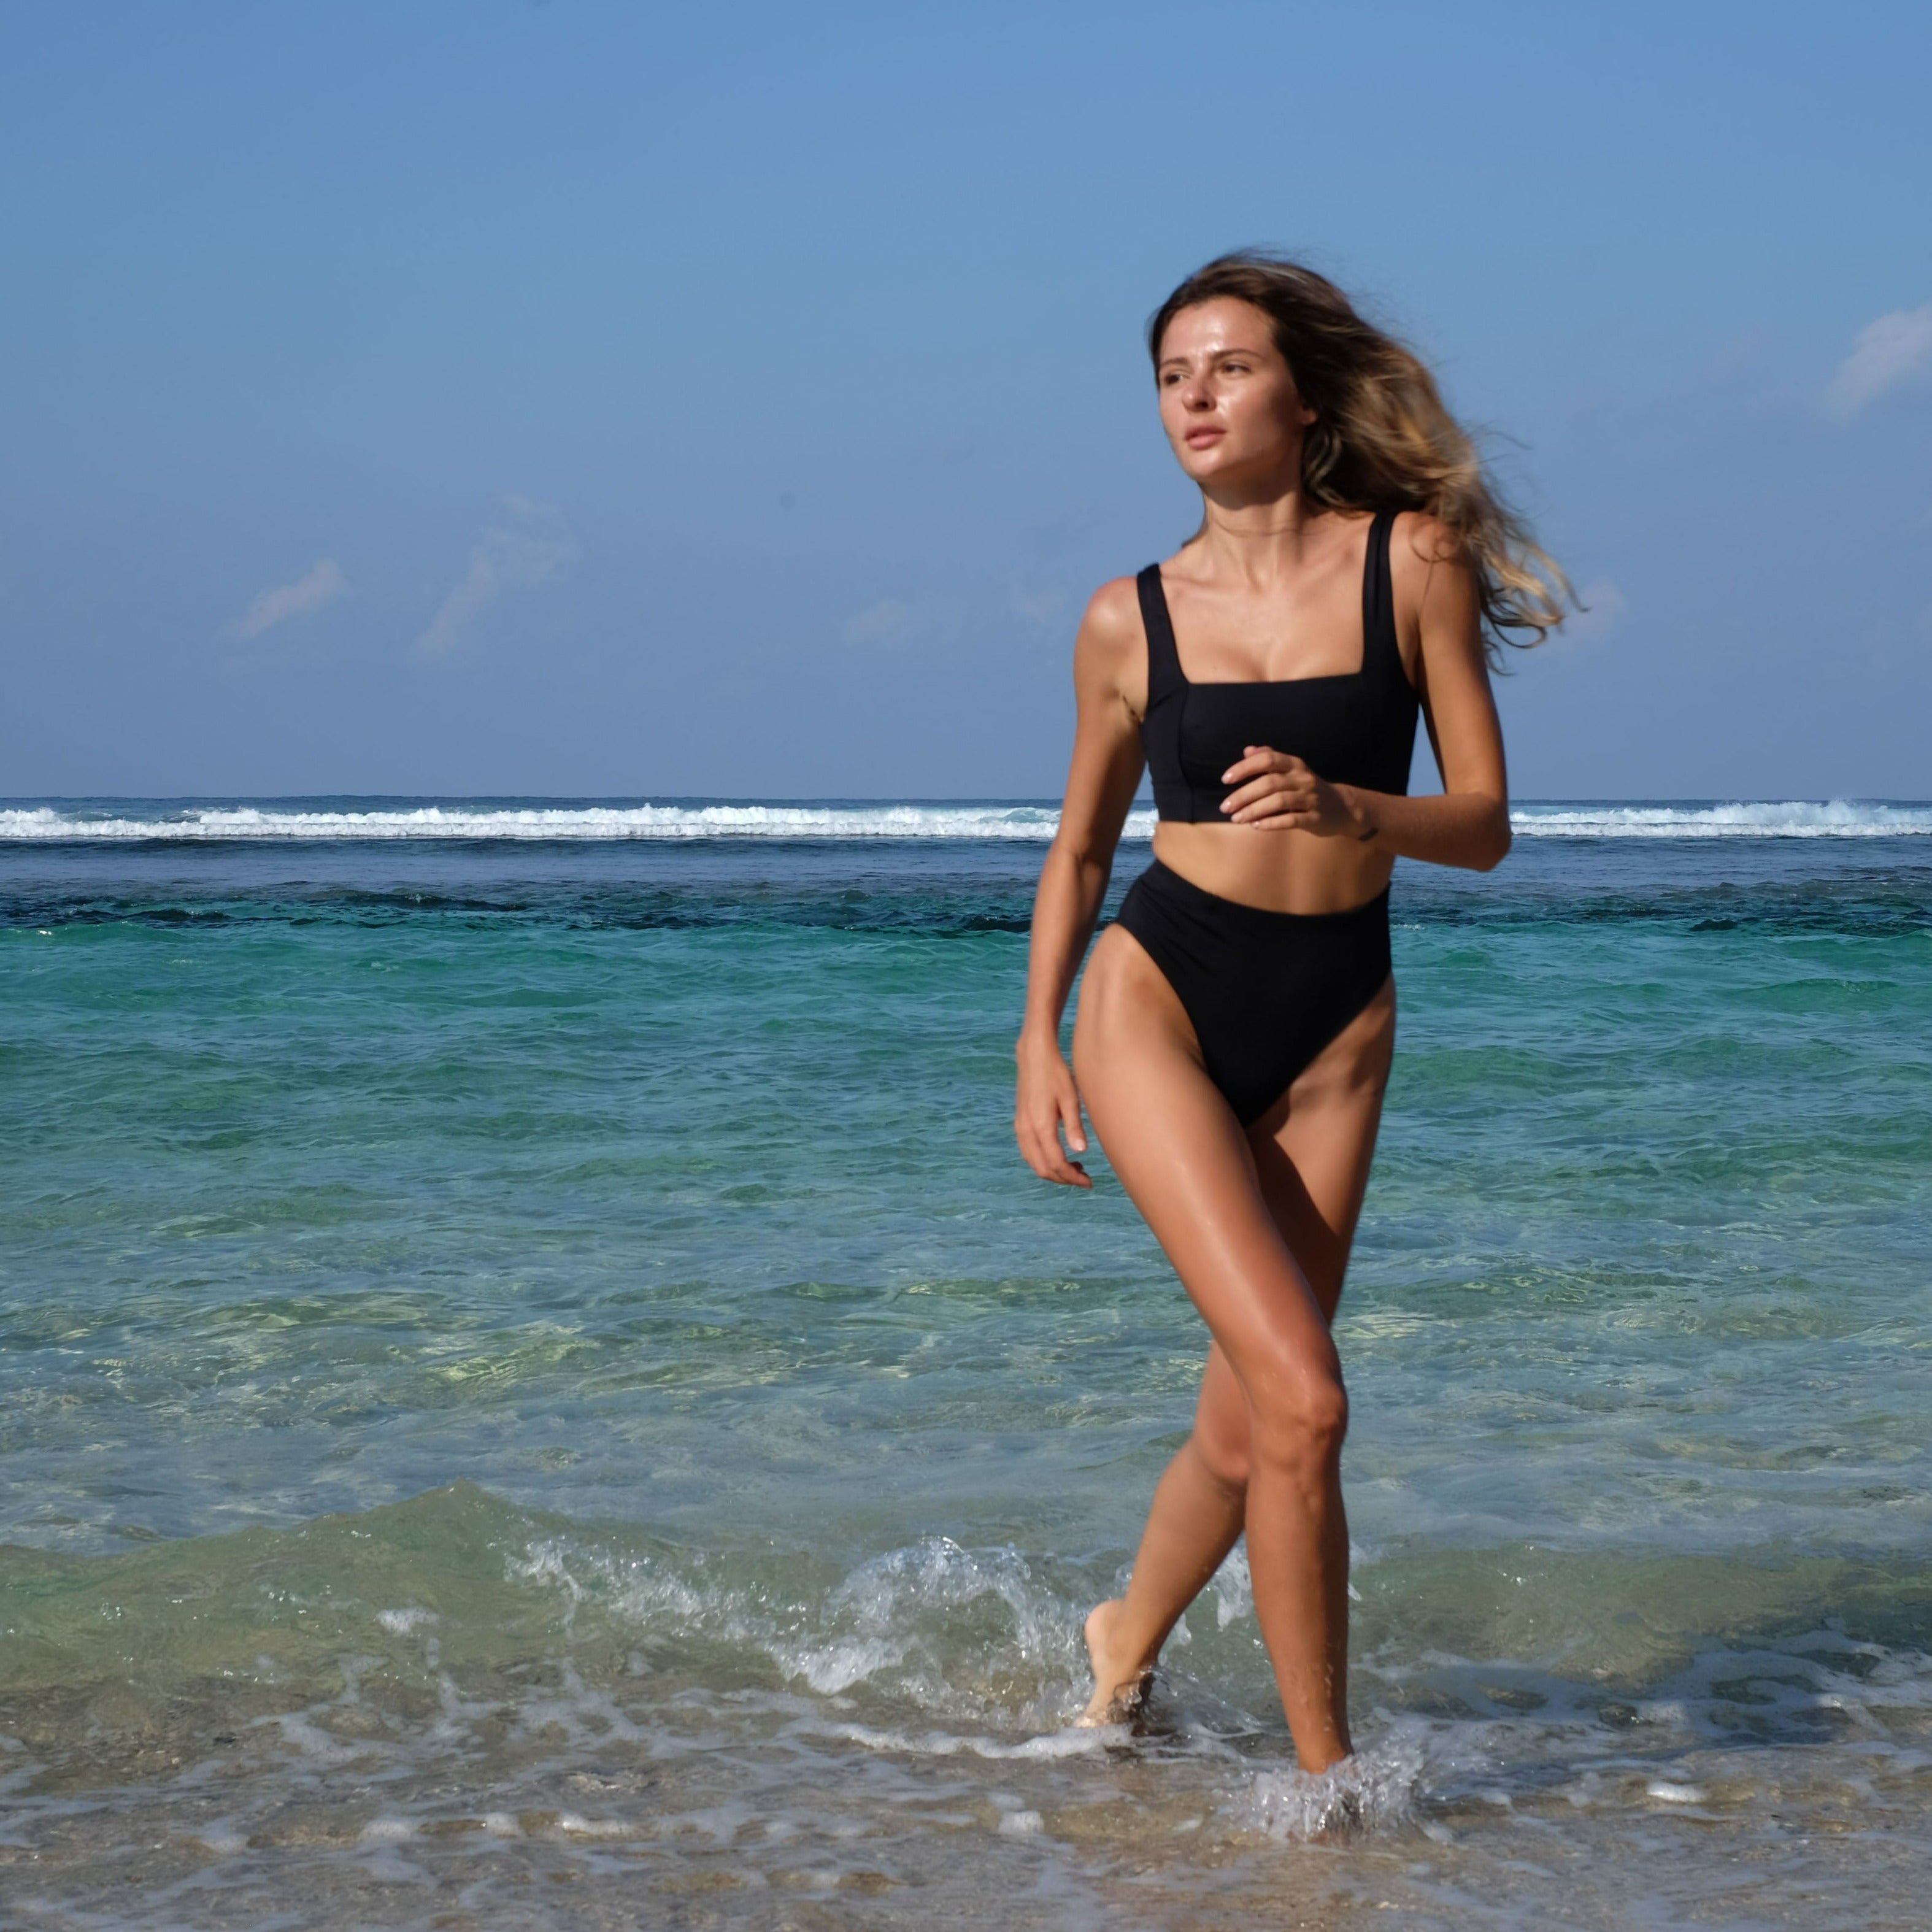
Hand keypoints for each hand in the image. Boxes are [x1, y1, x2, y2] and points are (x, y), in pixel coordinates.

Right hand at [1014, 1033, 1092, 1187]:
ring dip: (1053, 1171)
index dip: (1072, 1177)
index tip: (1089, 1182)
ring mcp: (1020, 1127)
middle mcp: (1027, 1130)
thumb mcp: (1070, 1098)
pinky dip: (1042, 1161)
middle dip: (1063, 1178)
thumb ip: (1074, 1126)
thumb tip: (1081, 1152)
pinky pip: (1028, 1152)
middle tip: (1084, 1178)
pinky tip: (1058, 1154)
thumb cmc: (1056, 1074)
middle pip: (1043, 1168)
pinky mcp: (1019, 1123)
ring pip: (1033, 1163)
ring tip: (1074, 1167)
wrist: (1034, 1056)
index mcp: (1041, 1126)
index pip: (1056, 1163)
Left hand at [1218, 746, 1358, 834]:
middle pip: (1269, 782)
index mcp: (1294, 764)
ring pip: (1278, 801)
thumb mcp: (1291, 770)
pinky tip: (1256, 826)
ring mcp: (1310, 798)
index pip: (1267, 760)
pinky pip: (1291, 820)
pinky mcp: (1315, 817)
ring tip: (1236, 818)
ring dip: (1254, 810)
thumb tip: (1247, 750)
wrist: (1341, 807)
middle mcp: (1302, 778)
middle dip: (1243, 794)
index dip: (1245, 767)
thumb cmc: (1307, 789)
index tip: (1226, 779)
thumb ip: (1269, 759)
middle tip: (1225, 806)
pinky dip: (1271, 823)